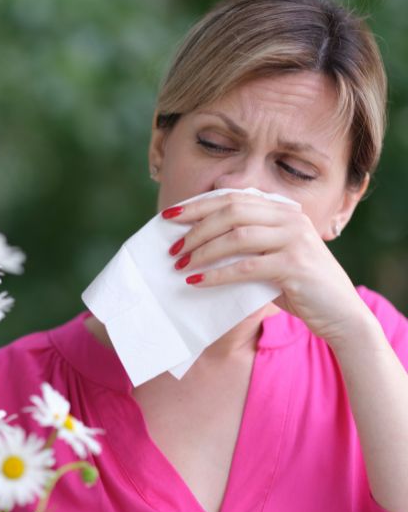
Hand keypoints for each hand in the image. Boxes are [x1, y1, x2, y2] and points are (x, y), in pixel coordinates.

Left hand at [164, 192, 366, 342]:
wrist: (341, 314)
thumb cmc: (298, 287)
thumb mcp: (271, 257)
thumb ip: (246, 244)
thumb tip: (196, 242)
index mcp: (282, 211)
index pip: (232, 197)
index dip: (197, 205)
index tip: (169, 216)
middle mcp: (290, 218)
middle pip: (231, 212)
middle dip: (196, 228)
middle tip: (172, 247)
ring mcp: (295, 240)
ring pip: (237, 236)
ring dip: (203, 251)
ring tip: (180, 264)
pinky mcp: (295, 265)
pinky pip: (246, 267)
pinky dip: (217, 274)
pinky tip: (197, 282)